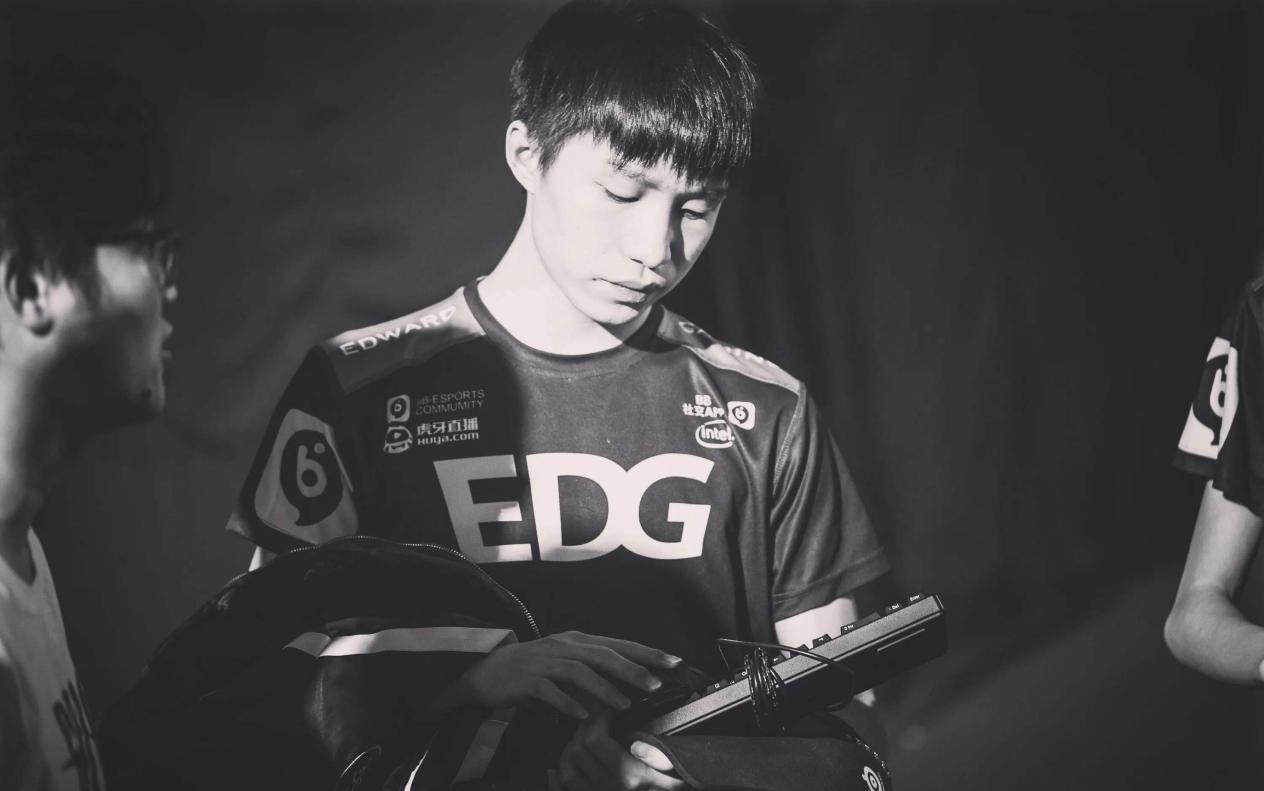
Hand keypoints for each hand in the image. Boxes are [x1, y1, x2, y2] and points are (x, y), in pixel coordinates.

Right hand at [451, 631, 679, 718]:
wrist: (488, 671)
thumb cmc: (535, 671)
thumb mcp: (568, 665)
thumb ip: (595, 672)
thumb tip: (630, 686)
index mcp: (577, 642)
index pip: (618, 644)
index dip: (646, 652)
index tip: (673, 662)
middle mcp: (564, 646)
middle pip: (603, 655)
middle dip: (631, 669)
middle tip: (655, 684)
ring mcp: (544, 662)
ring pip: (579, 671)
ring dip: (603, 688)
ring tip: (624, 704)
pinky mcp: (526, 680)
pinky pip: (549, 691)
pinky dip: (567, 702)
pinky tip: (581, 715)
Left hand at [551, 709, 683, 790]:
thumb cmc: (675, 783)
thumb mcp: (676, 772)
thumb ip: (657, 757)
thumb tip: (636, 746)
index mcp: (628, 777)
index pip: (595, 739)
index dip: (596, 716)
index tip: (606, 707)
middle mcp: (608, 789)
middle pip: (578, 750)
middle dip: (583, 726)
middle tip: (594, 715)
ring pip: (567, 769)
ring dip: (571, 749)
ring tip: (583, 736)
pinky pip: (567, 790)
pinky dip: (559, 776)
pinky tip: (561, 766)